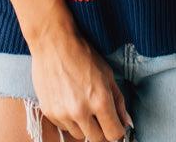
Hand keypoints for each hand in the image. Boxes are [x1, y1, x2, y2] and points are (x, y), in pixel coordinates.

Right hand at [30, 23, 132, 141]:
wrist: (53, 42)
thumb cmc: (83, 54)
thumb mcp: (107, 74)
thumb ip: (118, 101)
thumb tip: (126, 122)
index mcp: (99, 100)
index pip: (114, 134)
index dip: (118, 131)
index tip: (116, 125)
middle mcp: (81, 111)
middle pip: (97, 139)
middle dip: (102, 130)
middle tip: (100, 115)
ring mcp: (63, 113)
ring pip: (80, 135)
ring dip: (85, 126)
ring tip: (82, 104)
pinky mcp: (49, 112)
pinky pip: (64, 127)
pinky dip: (69, 120)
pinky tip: (69, 100)